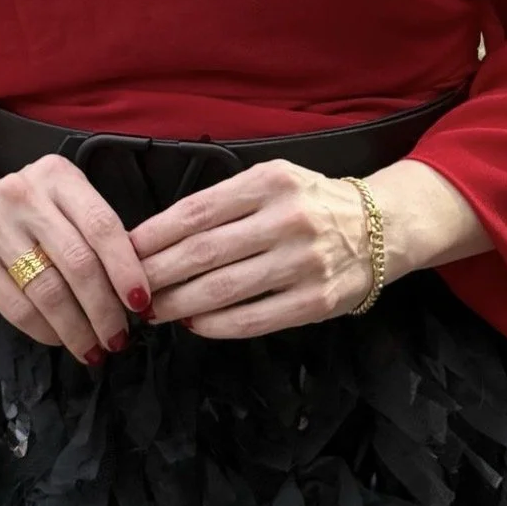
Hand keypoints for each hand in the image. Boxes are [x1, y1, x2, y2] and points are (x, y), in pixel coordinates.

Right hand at [0, 149, 152, 365]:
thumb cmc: (26, 212)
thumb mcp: (60, 200)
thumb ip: (92, 231)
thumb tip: (134, 287)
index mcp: (56, 175)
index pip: (101, 225)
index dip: (126, 269)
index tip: (141, 302)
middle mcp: (23, 194)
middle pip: (78, 262)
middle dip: (104, 308)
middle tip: (118, 336)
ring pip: (49, 290)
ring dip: (77, 328)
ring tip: (93, 347)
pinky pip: (18, 308)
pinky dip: (46, 332)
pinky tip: (59, 339)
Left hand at [128, 160, 376, 338]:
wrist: (381, 227)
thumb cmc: (312, 202)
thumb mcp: (272, 179)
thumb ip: (225, 201)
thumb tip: (162, 235)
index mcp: (270, 182)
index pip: (196, 211)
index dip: (154, 235)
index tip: (125, 251)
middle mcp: (287, 219)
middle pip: (204, 253)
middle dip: (157, 274)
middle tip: (128, 288)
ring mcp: (304, 263)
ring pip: (224, 290)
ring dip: (179, 303)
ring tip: (152, 309)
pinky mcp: (316, 302)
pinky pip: (254, 319)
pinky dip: (216, 325)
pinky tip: (193, 323)